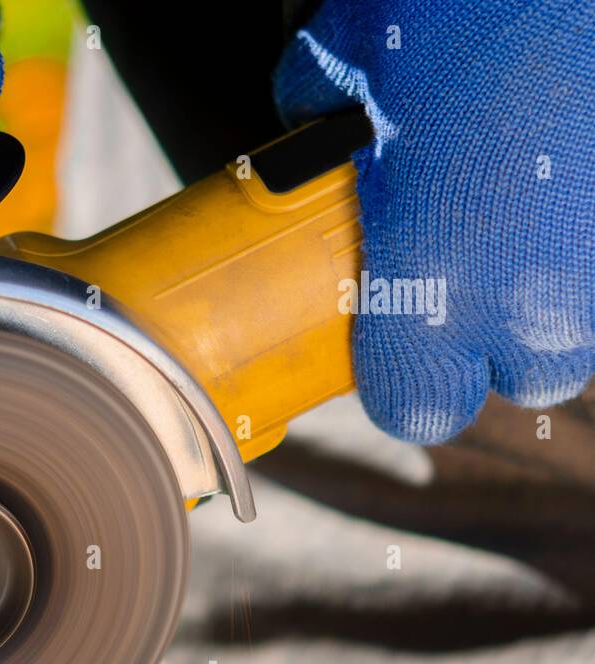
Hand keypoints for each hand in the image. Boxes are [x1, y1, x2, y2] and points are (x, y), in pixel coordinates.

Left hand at [274, 0, 592, 442]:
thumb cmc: (449, 0)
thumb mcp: (338, 55)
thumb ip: (314, 124)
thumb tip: (312, 138)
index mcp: (433, 281)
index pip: (417, 407)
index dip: (403, 380)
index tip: (390, 346)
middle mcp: (541, 291)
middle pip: (533, 373)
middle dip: (501, 332)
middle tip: (466, 263)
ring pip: (592, 311)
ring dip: (555, 277)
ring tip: (520, 201)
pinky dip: (587, 222)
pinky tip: (565, 165)